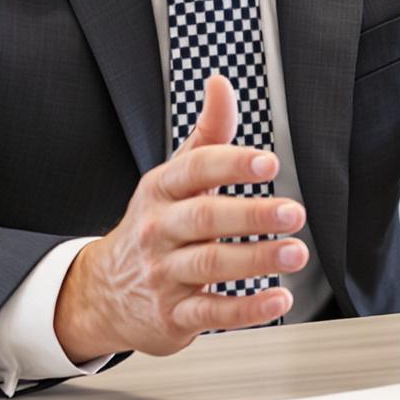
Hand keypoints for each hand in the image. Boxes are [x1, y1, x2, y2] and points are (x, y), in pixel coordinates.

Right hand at [53, 76, 307, 359]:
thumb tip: (221, 84)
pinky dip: (246, 310)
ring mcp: (164, 274)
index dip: (232, 163)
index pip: (195, 169)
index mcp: (161, 189)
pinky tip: (277, 300)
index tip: (269, 162)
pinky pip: (211, 313)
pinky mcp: (173, 316)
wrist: (104, 293)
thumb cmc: (155, 226)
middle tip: (294, 213)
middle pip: (205, 218)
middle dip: (252, 214)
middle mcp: (160, 230)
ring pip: (209, 265)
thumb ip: (207, 134)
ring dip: (256, 259)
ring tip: (295, 252)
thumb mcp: (174, 177)